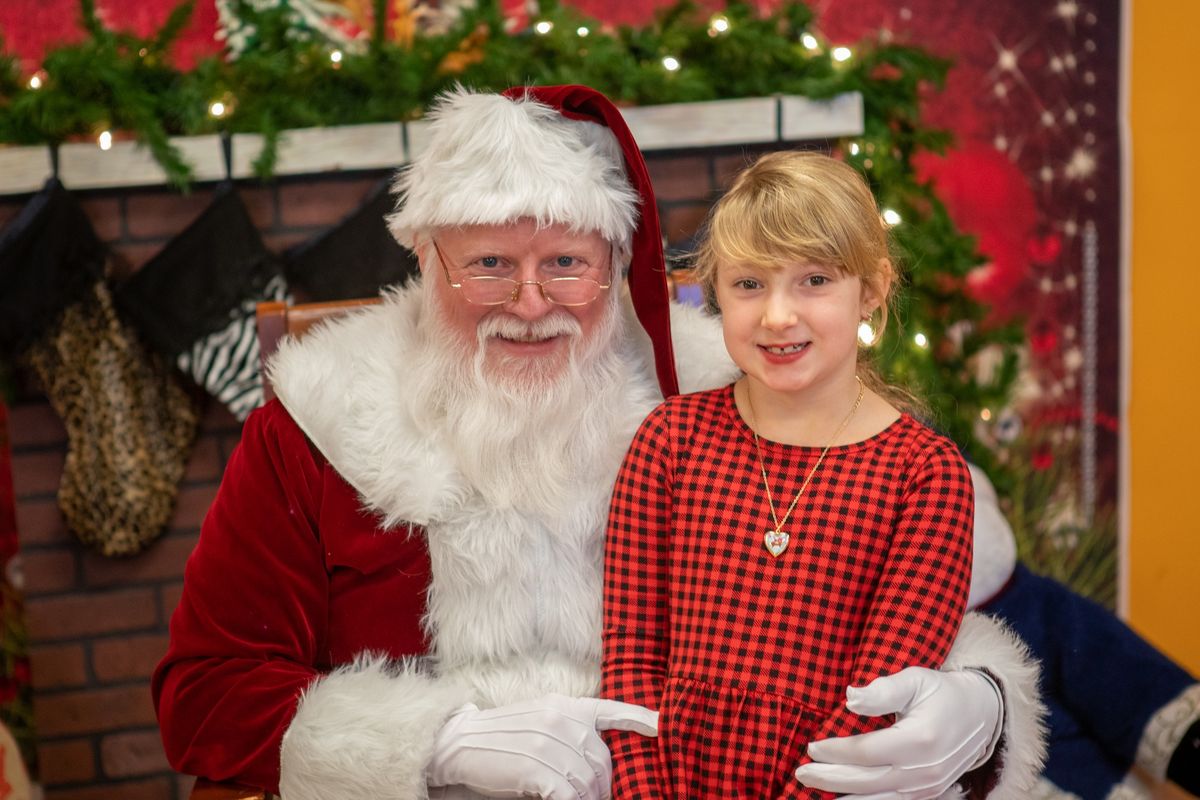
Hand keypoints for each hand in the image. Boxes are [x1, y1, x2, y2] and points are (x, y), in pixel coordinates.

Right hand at [427, 693, 657, 798]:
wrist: (460, 743)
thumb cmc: (502, 738)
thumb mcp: (539, 723)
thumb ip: (569, 733)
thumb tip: (596, 763)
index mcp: (564, 706)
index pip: (610, 709)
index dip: (639, 717)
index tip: (661, 725)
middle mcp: (560, 720)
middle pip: (603, 760)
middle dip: (604, 785)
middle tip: (598, 797)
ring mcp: (548, 743)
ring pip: (587, 782)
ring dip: (586, 799)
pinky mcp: (536, 768)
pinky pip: (569, 796)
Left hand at [795, 667, 1001, 799]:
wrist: (982, 715)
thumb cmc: (942, 692)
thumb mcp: (915, 680)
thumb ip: (882, 690)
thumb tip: (850, 697)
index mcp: (919, 740)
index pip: (865, 752)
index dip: (835, 751)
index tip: (812, 746)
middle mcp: (924, 770)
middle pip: (866, 780)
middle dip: (829, 778)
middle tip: (801, 772)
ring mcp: (927, 787)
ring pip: (877, 799)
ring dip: (843, 796)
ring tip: (814, 790)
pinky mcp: (928, 794)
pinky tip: (845, 798)